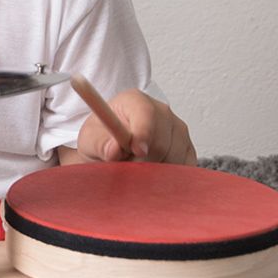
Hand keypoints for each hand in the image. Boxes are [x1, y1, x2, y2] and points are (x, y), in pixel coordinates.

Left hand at [75, 89, 196, 165]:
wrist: (113, 145)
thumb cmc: (102, 138)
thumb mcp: (90, 140)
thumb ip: (100, 144)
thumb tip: (114, 149)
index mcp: (134, 101)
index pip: (145, 114)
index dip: (143, 133)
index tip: (136, 151)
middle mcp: (161, 111)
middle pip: (161, 142)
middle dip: (142, 161)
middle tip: (125, 164)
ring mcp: (178, 128)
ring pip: (174, 157)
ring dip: (154, 170)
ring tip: (136, 165)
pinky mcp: (187, 147)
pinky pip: (184, 167)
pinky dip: (169, 175)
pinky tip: (152, 171)